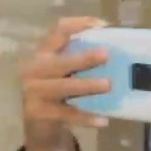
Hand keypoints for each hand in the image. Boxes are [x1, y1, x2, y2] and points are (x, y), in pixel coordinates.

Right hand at [22, 17, 111, 150]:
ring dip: (86, 86)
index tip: (103, 26)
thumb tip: (116, 44)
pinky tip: (103, 120)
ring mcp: (33, 93)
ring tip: (107, 85)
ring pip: (62, 87)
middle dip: (83, 58)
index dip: (78, 25)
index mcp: (42, 54)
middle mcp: (33, 70)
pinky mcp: (38, 114)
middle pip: (59, 62)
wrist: (37, 125)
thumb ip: (79, 57)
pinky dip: (85, 117)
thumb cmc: (57, 91)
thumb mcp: (62, 71)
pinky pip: (66, 114)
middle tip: (106, 55)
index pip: (57, 33)